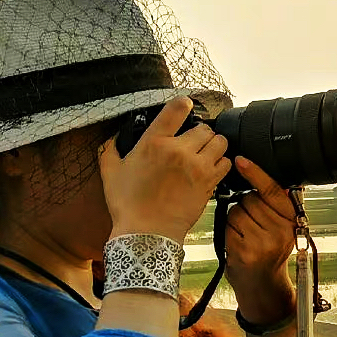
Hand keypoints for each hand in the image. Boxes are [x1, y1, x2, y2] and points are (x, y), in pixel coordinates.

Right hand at [99, 97, 230, 243]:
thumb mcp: (110, 172)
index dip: (184, 104)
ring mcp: (197, 166)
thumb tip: (114, 137)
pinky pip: (226, 162)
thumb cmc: (127, 204)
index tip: (185, 106)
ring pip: (219, 142)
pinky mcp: (209, 181)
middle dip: (200, 134)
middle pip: (204, 128)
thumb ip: (111, 149)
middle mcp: (178, 150)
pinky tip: (211, 168)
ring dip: (214, 146)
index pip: (176, 109)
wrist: (146, 233)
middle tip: (193, 143)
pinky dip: (221, 163)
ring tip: (205, 153)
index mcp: (153, 143)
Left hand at [224, 156, 296, 323]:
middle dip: (246, 206)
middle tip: (254, 224)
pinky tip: (239, 244)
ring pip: (237, 212)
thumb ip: (276, 206)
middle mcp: (282, 230)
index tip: (241, 160)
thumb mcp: (282, 228)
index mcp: (293, 220)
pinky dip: (229, 233)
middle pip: (250, 199)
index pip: (273, 190)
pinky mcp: (246, 252)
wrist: (264, 286)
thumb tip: (262, 178)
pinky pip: (229, 227)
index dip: (256, 173)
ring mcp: (264, 242)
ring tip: (247, 235)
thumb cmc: (270, 252)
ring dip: (236, 220)